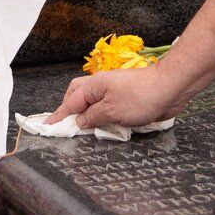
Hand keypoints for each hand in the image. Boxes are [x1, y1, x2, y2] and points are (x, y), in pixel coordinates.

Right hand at [46, 62, 193, 131]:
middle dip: (70, 109)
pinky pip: (106, 106)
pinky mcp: (125, 98)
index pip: (69, 103)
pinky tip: (104, 125)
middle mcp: (100, 86)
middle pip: (77, 95)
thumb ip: (91, 117)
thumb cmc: (140, 97)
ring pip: (92, 101)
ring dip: (87, 114)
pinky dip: (101, 115)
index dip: (57, 116)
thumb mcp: (110, 111)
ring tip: (84, 128)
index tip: (46, 126)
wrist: (169, 88)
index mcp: (93, 86)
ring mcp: (113, 91)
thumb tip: (78, 121)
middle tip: (67, 125)